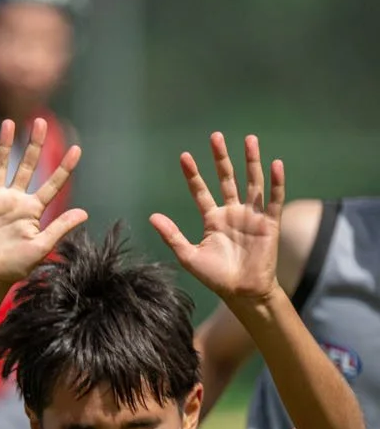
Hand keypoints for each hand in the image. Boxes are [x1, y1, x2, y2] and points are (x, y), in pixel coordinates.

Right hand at [0, 118, 86, 288]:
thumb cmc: (13, 267)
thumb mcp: (41, 247)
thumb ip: (59, 227)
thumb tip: (84, 212)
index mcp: (32, 210)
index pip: (52, 184)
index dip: (64, 168)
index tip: (77, 149)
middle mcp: (14, 200)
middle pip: (27, 165)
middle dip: (34, 144)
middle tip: (40, 122)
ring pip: (1, 166)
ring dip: (5, 144)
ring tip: (10, 123)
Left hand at [150, 132, 283, 304]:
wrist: (242, 292)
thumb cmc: (216, 276)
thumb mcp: (188, 256)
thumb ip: (172, 235)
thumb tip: (152, 216)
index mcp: (212, 219)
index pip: (201, 191)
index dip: (193, 175)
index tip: (184, 157)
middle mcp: (232, 212)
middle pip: (227, 179)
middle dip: (221, 159)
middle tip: (215, 137)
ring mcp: (252, 215)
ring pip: (252, 182)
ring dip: (251, 161)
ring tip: (249, 139)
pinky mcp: (269, 222)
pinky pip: (274, 198)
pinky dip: (276, 181)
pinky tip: (275, 164)